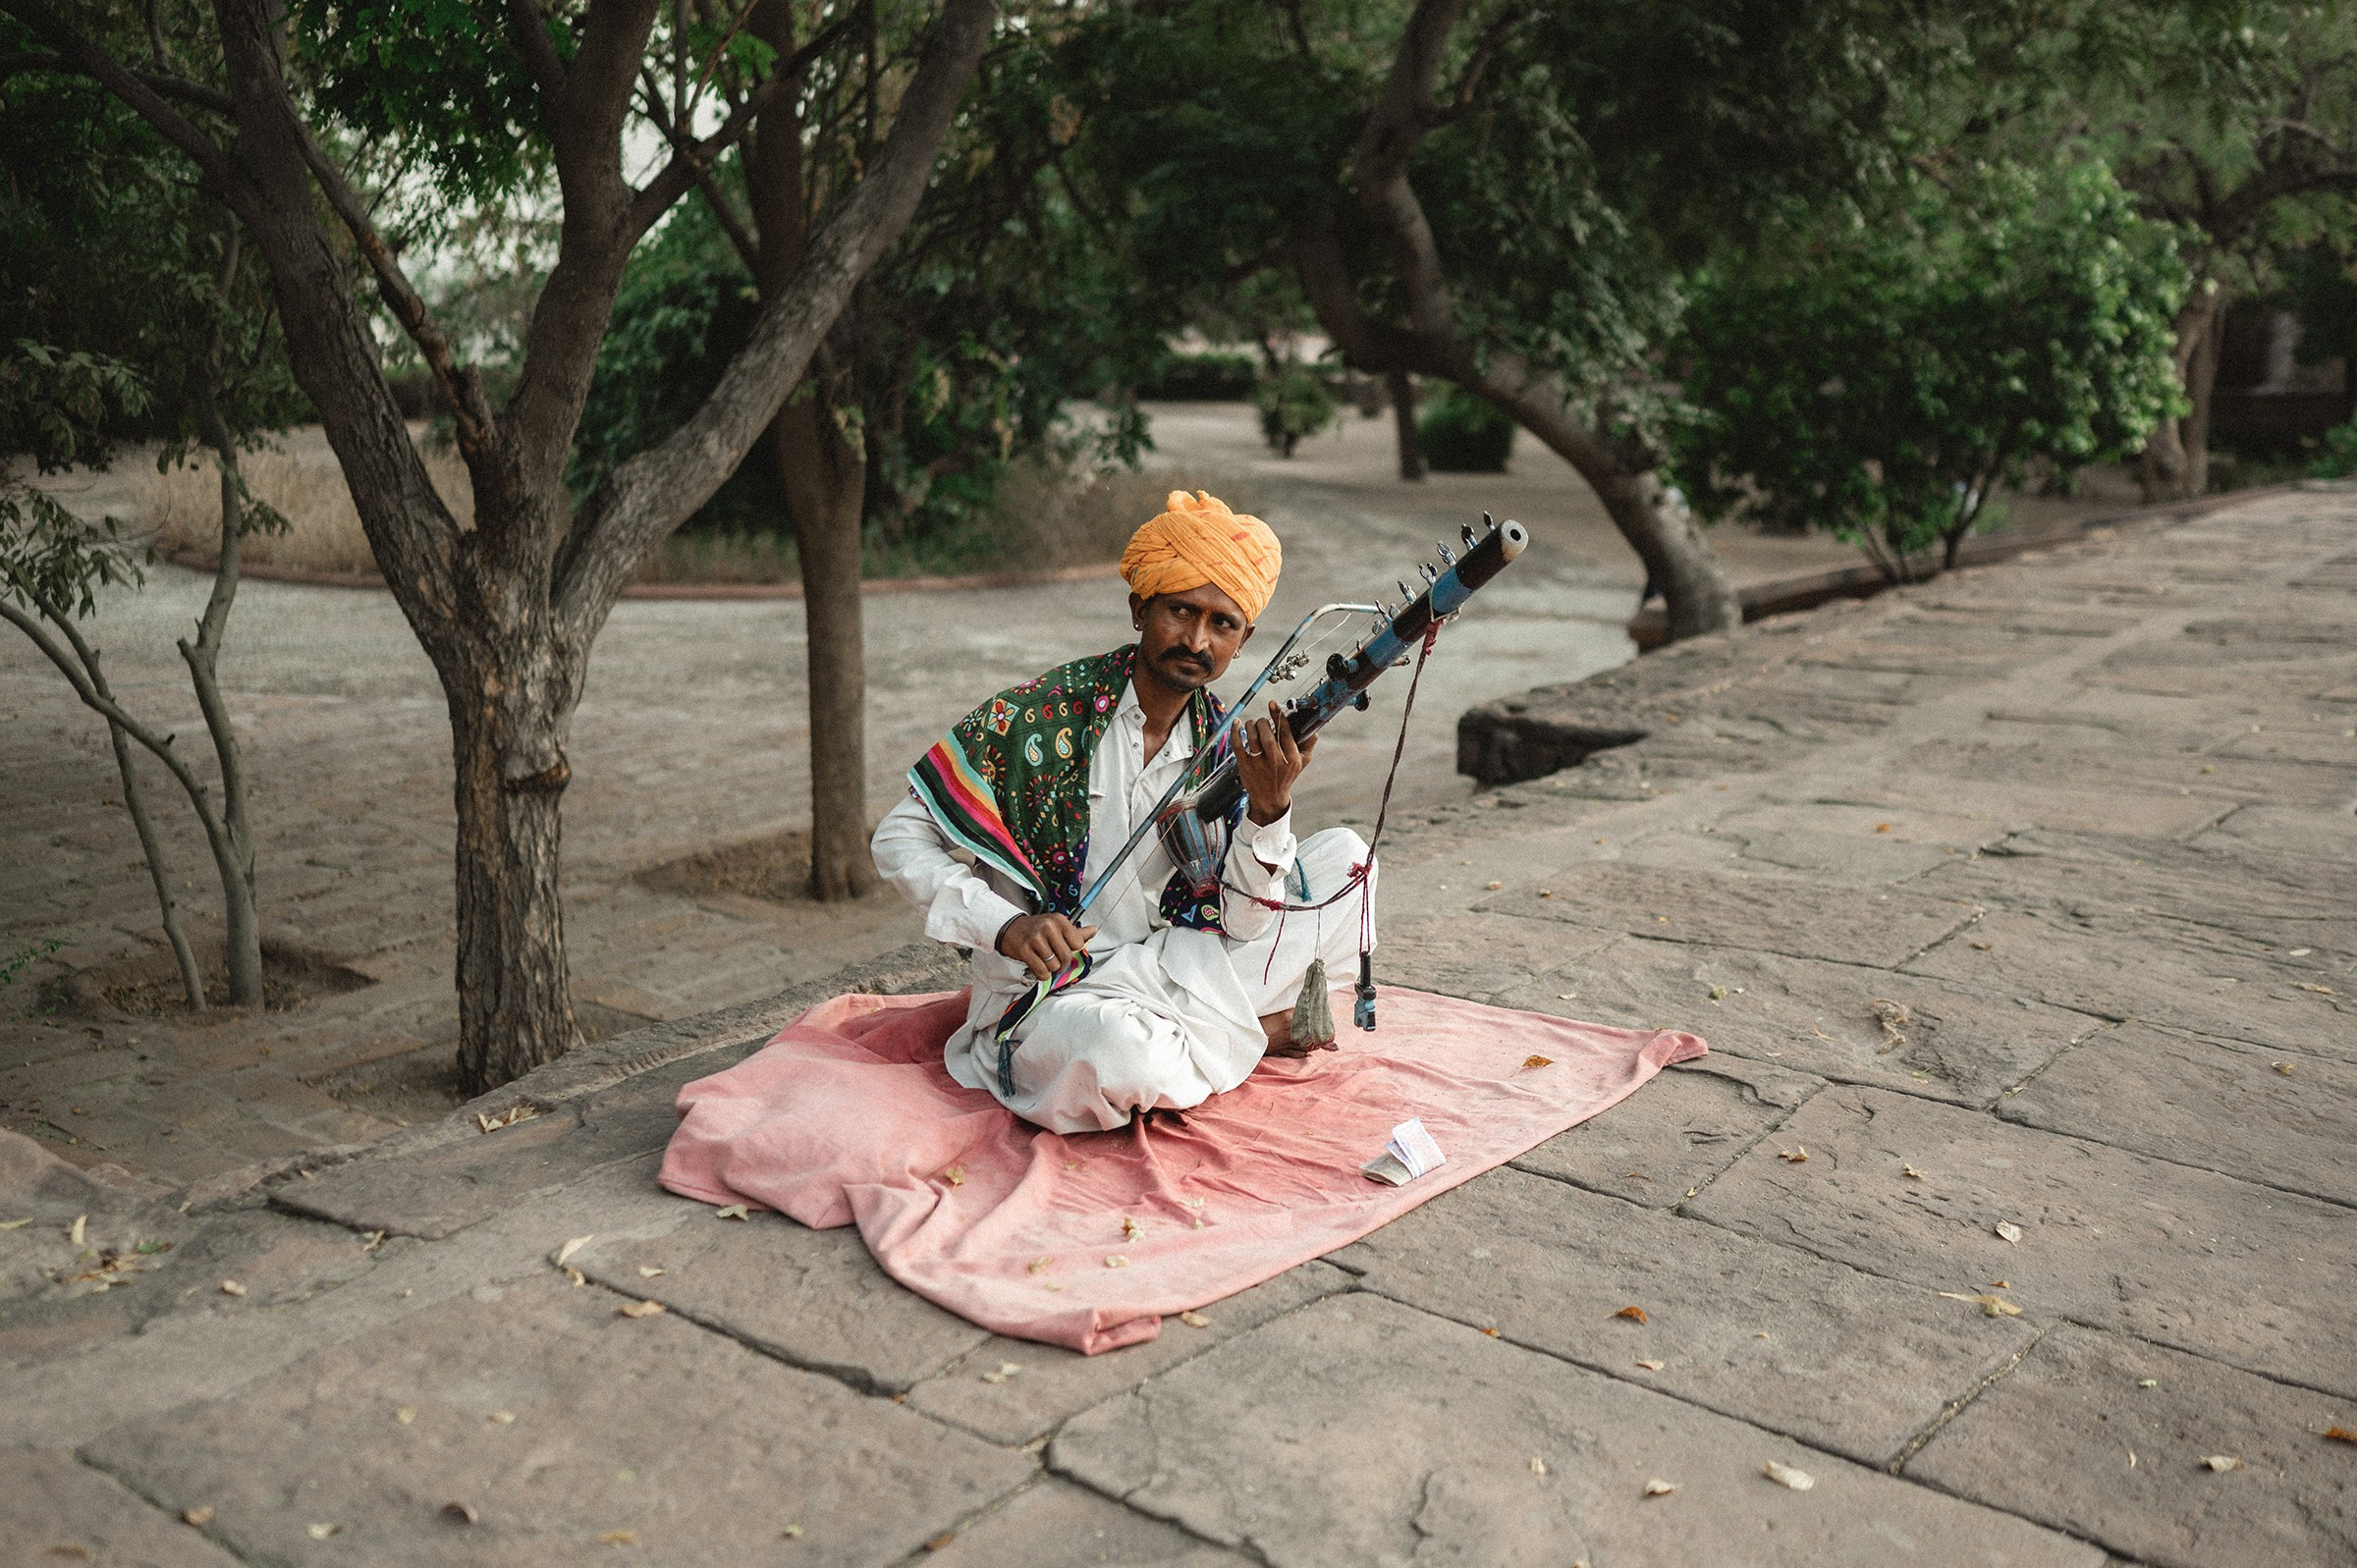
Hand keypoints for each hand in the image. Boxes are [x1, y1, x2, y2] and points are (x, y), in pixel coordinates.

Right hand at [995, 913, 1096, 980]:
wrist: (1011, 929)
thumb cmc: (1037, 929)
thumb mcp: (1057, 926)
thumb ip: (1076, 932)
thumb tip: (1094, 930)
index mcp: (1059, 920)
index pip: (1078, 943)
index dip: (1072, 950)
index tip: (1064, 948)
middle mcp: (1048, 926)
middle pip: (1066, 956)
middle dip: (1062, 963)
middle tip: (1055, 960)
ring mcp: (1036, 938)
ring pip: (1054, 965)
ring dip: (1050, 968)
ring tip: (1043, 960)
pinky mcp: (1025, 950)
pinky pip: (1042, 971)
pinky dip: (1041, 974)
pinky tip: (1037, 966)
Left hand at [1235, 699, 1317, 825]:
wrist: (1269, 798)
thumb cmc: (1286, 776)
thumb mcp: (1301, 763)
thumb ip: (1308, 746)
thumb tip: (1315, 731)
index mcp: (1291, 758)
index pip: (1285, 732)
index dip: (1278, 715)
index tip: (1273, 704)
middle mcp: (1275, 761)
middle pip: (1267, 734)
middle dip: (1263, 722)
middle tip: (1262, 721)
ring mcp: (1258, 764)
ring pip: (1252, 737)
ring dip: (1251, 725)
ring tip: (1253, 724)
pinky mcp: (1245, 765)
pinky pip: (1238, 744)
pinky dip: (1235, 731)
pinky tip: (1237, 723)